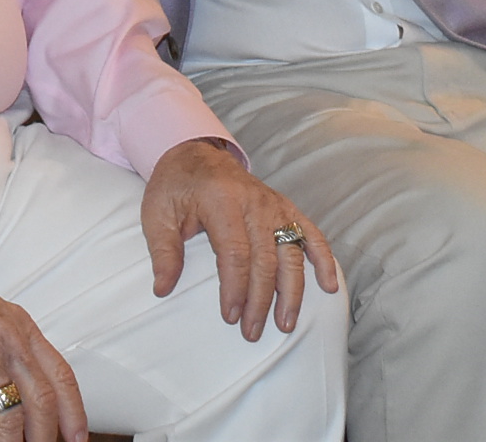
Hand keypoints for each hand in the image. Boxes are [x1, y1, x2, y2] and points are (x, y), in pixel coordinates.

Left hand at [140, 137, 337, 339]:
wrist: (196, 152)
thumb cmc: (176, 186)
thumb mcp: (156, 212)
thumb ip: (163, 251)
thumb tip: (163, 289)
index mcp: (222, 201)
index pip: (235, 252)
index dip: (235, 288)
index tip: (230, 316)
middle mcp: (254, 202)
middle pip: (266, 258)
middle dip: (261, 300)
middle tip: (252, 332)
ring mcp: (274, 204)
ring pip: (291, 252)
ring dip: (291, 291)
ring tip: (286, 323)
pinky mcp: (285, 208)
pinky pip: (310, 234)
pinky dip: (323, 259)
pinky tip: (328, 286)